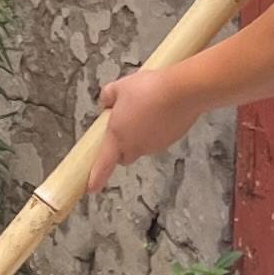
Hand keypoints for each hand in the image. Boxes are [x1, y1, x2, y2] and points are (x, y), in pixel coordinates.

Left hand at [86, 67, 203, 192]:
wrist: (182, 91)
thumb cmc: (148, 90)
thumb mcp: (119, 87)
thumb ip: (108, 97)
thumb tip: (106, 102)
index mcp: (118, 137)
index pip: (104, 164)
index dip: (96, 177)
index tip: (91, 187)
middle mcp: (137, 146)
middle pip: (124, 156)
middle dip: (120, 147)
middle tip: (121, 127)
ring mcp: (155, 145)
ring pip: (143, 146)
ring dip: (140, 134)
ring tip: (144, 109)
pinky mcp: (171, 139)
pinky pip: (159, 138)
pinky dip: (156, 129)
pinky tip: (159, 110)